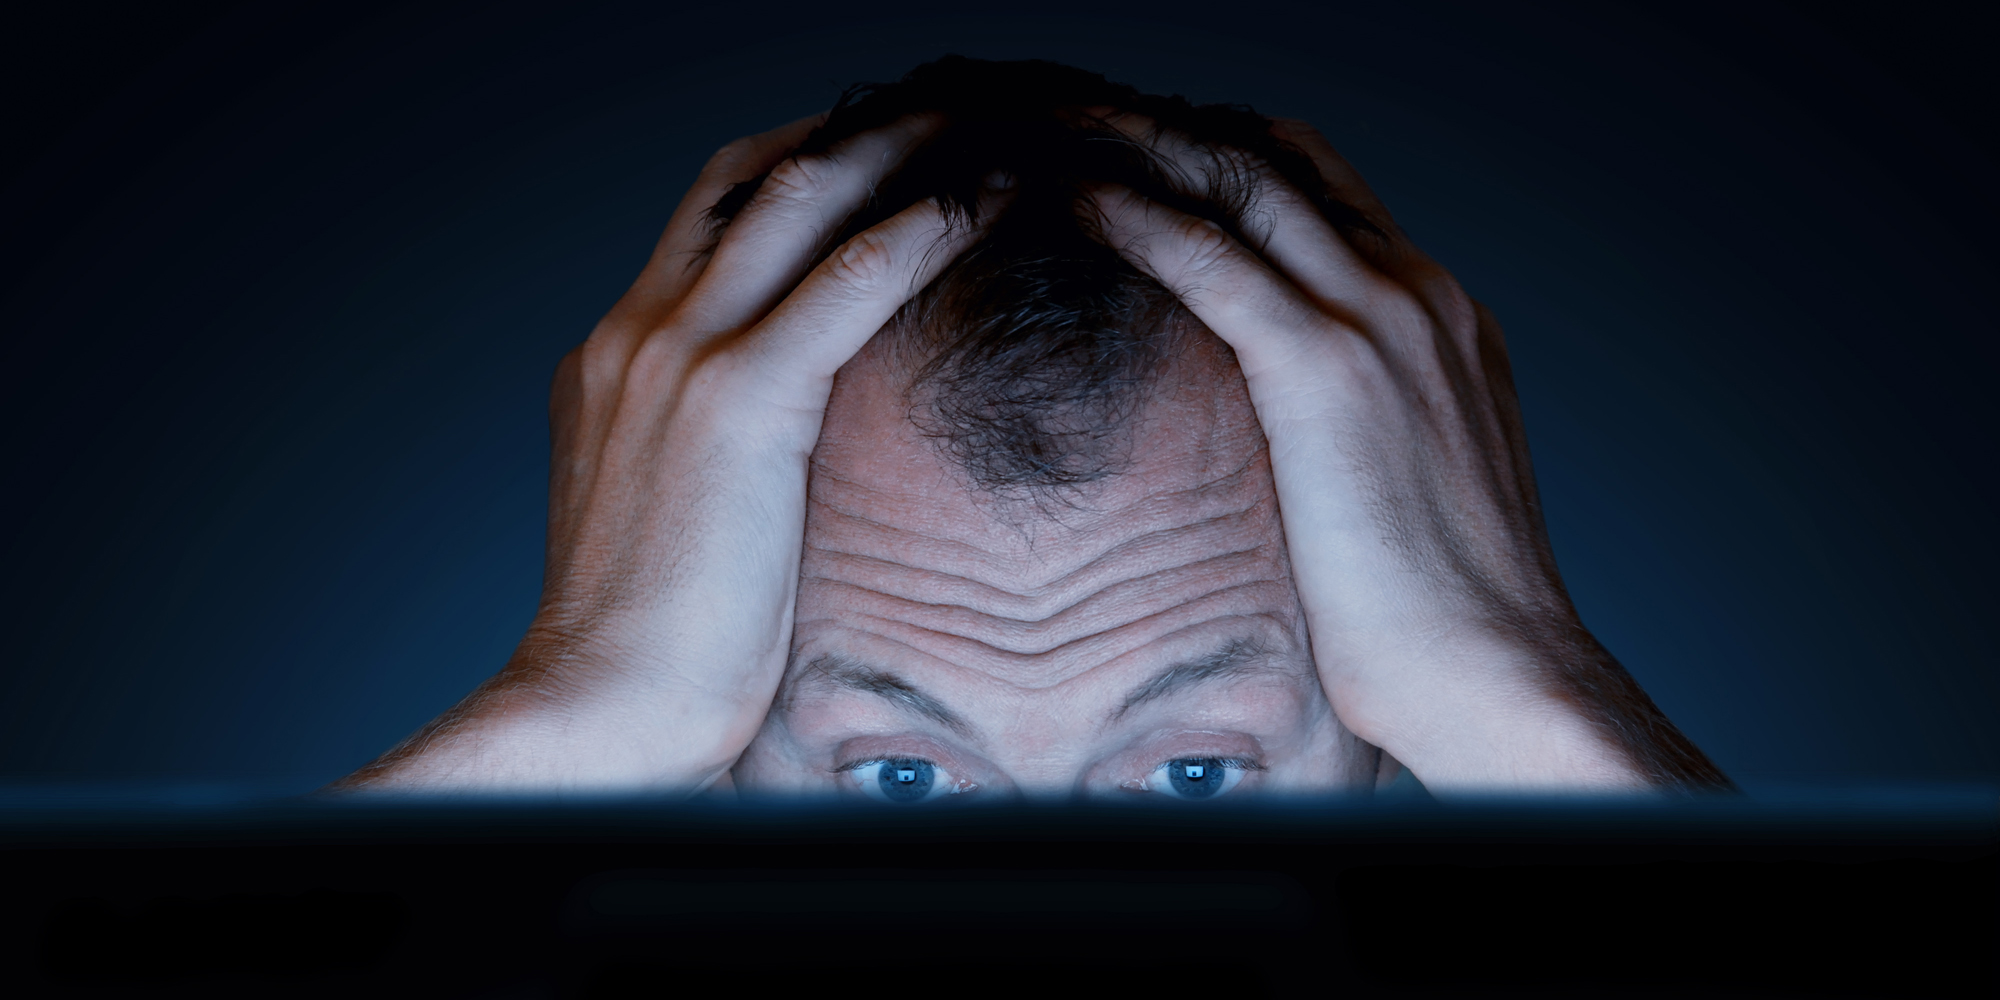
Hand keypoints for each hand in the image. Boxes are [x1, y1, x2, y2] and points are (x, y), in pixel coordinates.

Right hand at [340, 113, 992, 791]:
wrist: (597, 708)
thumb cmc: (650, 639)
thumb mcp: (669, 510)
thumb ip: (709, 445)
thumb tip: (785, 437)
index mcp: (614, 355)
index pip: (709, 214)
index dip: (796, 163)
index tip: (877, 146)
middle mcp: (636, 332)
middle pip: (749, 177)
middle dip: (852, 128)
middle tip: (941, 105)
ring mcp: (676, 356)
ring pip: (797, 199)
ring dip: (897, 148)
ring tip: (982, 125)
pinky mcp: (735, 400)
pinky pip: (844, 281)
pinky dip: (918, 227)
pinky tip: (979, 201)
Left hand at [1086, 117, 1724, 790]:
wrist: (1495, 671)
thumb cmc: (1443, 610)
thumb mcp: (1409, 481)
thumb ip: (1360, 423)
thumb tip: (1288, 432)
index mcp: (1440, 315)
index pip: (1322, 189)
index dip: (1228, 159)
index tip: (1146, 158)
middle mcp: (1418, 291)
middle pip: (1279, 160)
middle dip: (1174, 130)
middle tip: (1082, 122)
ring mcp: (1379, 316)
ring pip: (1243, 180)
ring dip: (1143, 146)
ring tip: (1058, 133)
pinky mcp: (1325, 363)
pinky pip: (1212, 254)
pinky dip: (1138, 214)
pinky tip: (1076, 199)